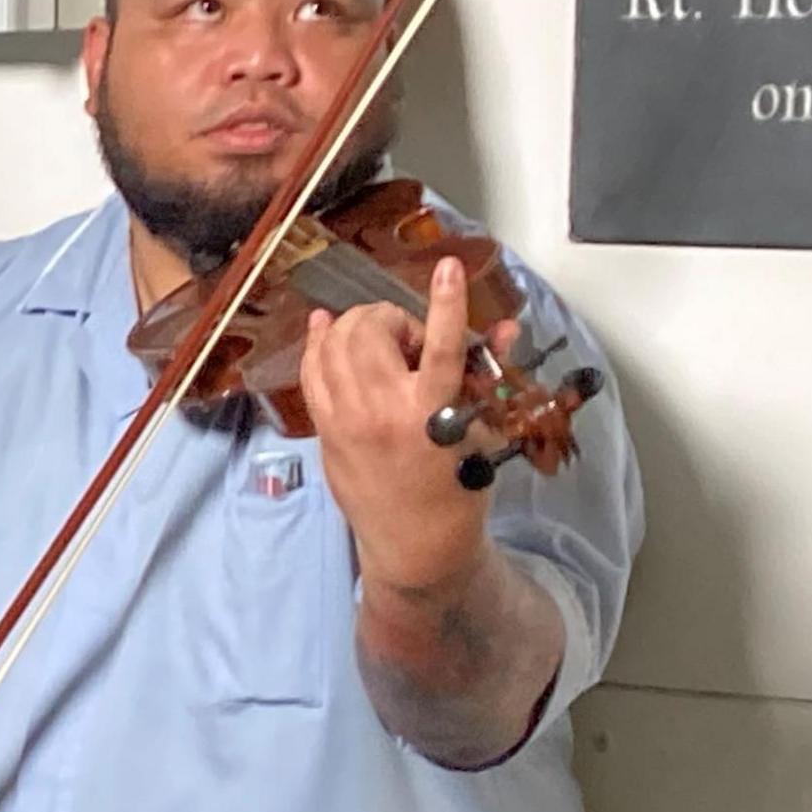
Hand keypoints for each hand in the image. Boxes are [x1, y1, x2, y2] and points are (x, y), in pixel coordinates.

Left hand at [303, 256, 513, 593]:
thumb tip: (502, 330)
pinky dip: (317, 342)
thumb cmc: (456, 492)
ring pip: (333, 342)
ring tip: (382, 347)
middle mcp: (382, 412)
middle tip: (410, 345)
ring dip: (358, 328)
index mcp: (431, 414)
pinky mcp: (323, 429)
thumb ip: (488, 377)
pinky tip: (326, 327)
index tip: (449, 267)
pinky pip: (309, 370)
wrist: (414, 544)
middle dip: (393, 321)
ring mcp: (345, 420)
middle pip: (371, 330)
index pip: (442, 345)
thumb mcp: (483, 434)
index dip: (446, 302)